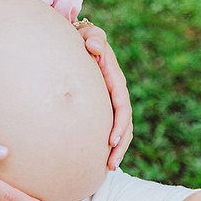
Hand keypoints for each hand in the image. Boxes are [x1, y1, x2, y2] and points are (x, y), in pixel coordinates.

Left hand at [77, 21, 132, 170]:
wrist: (75, 40)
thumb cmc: (80, 37)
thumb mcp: (87, 33)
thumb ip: (92, 37)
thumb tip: (94, 47)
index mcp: (113, 77)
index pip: (121, 103)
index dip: (119, 124)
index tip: (110, 141)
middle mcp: (115, 90)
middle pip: (125, 121)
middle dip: (121, 144)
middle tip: (111, 164)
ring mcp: (109, 99)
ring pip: (121, 127)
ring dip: (118, 148)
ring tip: (109, 167)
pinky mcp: (101, 105)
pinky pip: (109, 126)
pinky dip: (109, 143)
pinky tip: (100, 158)